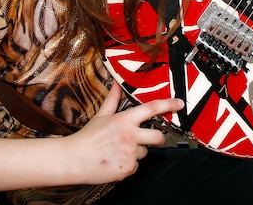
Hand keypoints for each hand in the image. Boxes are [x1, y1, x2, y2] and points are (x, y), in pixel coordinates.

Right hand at [64, 81, 183, 183]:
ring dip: (136, 152)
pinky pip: (135, 166)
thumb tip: (116, 84)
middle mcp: (130, 136)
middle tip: (148, 138)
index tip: (179, 103)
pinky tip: (115, 160)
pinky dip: (128, 164)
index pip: (152, 108)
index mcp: (125, 120)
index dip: (168, 104)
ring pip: (145, 152)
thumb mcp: (101, 116)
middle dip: (157, 138)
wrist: (73, 159)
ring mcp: (130, 153)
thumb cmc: (87, 138)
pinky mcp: (127, 168)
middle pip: (158, 137)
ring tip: (119, 150)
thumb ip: (113, 99)